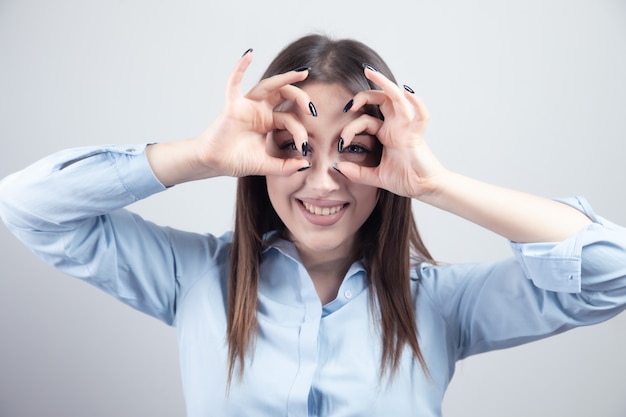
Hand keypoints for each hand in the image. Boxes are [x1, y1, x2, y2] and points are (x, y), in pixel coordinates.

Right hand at [195, 51, 313, 177]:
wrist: (215, 164)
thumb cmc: (237, 161)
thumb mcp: (267, 165)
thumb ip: (286, 166)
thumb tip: (306, 164)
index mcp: (269, 123)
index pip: (290, 119)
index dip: (301, 132)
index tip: (306, 148)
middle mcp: (260, 111)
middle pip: (285, 96)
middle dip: (301, 98)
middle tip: (312, 110)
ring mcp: (247, 105)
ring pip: (269, 86)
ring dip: (286, 78)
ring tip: (303, 73)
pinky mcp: (233, 105)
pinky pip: (234, 83)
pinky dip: (240, 68)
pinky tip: (249, 54)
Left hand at [336, 67, 446, 198]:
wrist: (423, 188)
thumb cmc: (405, 179)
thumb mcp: (375, 176)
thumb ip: (357, 173)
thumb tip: (337, 167)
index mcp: (386, 133)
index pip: (365, 120)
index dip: (350, 127)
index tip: (340, 142)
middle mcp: (396, 126)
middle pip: (381, 100)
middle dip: (364, 96)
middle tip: (349, 103)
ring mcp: (407, 128)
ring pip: (397, 98)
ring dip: (384, 84)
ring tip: (369, 72)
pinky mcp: (417, 135)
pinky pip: (420, 115)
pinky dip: (416, 102)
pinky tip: (407, 92)